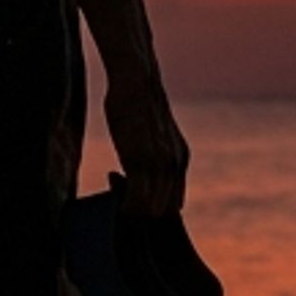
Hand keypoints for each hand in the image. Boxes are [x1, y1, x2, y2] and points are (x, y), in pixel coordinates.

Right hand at [103, 73, 187, 218]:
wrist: (137, 80)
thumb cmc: (138, 104)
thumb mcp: (154, 133)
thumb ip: (155, 153)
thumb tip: (140, 168)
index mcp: (181, 159)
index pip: (174, 203)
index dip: (155, 209)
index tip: (135, 205)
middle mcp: (176, 164)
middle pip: (165, 211)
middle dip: (144, 215)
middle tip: (123, 208)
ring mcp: (160, 164)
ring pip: (152, 210)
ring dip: (134, 214)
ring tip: (117, 206)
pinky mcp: (141, 160)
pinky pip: (136, 200)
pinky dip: (126, 208)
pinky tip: (115, 200)